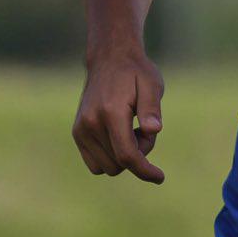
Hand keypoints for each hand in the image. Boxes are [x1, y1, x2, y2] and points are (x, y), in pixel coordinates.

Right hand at [71, 49, 165, 182]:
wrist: (109, 59)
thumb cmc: (135, 72)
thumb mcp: (151, 85)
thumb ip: (152, 109)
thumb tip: (154, 130)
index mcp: (110, 112)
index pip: (127, 155)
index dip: (145, 170)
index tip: (160, 177)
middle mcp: (90, 123)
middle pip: (120, 163)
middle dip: (138, 155)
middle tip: (144, 129)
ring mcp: (80, 129)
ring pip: (107, 167)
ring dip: (124, 157)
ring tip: (131, 129)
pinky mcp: (77, 133)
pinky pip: (96, 164)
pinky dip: (110, 157)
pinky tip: (119, 136)